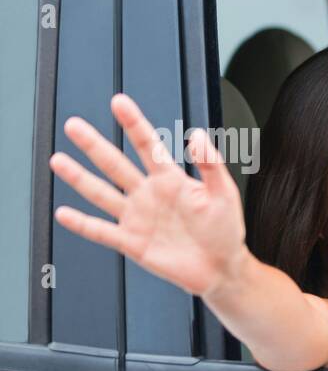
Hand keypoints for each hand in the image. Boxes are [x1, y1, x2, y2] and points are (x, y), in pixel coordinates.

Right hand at [50, 94, 248, 297]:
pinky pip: (101, 231)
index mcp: (171, 180)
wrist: (222, 268)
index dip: (134, 123)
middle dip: (94, 144)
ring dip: (79, 177)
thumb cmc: (226, 231)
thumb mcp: (224, 194)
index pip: (147, 146)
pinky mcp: (132, 242)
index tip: (119, 102)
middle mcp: (149, 195)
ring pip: (101, 193)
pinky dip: (82, 224)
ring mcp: (137, 218)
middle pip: (115, 164)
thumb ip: (211, 165)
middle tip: (74, 125)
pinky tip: (64, 213)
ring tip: (59, 160)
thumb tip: (198, 135)